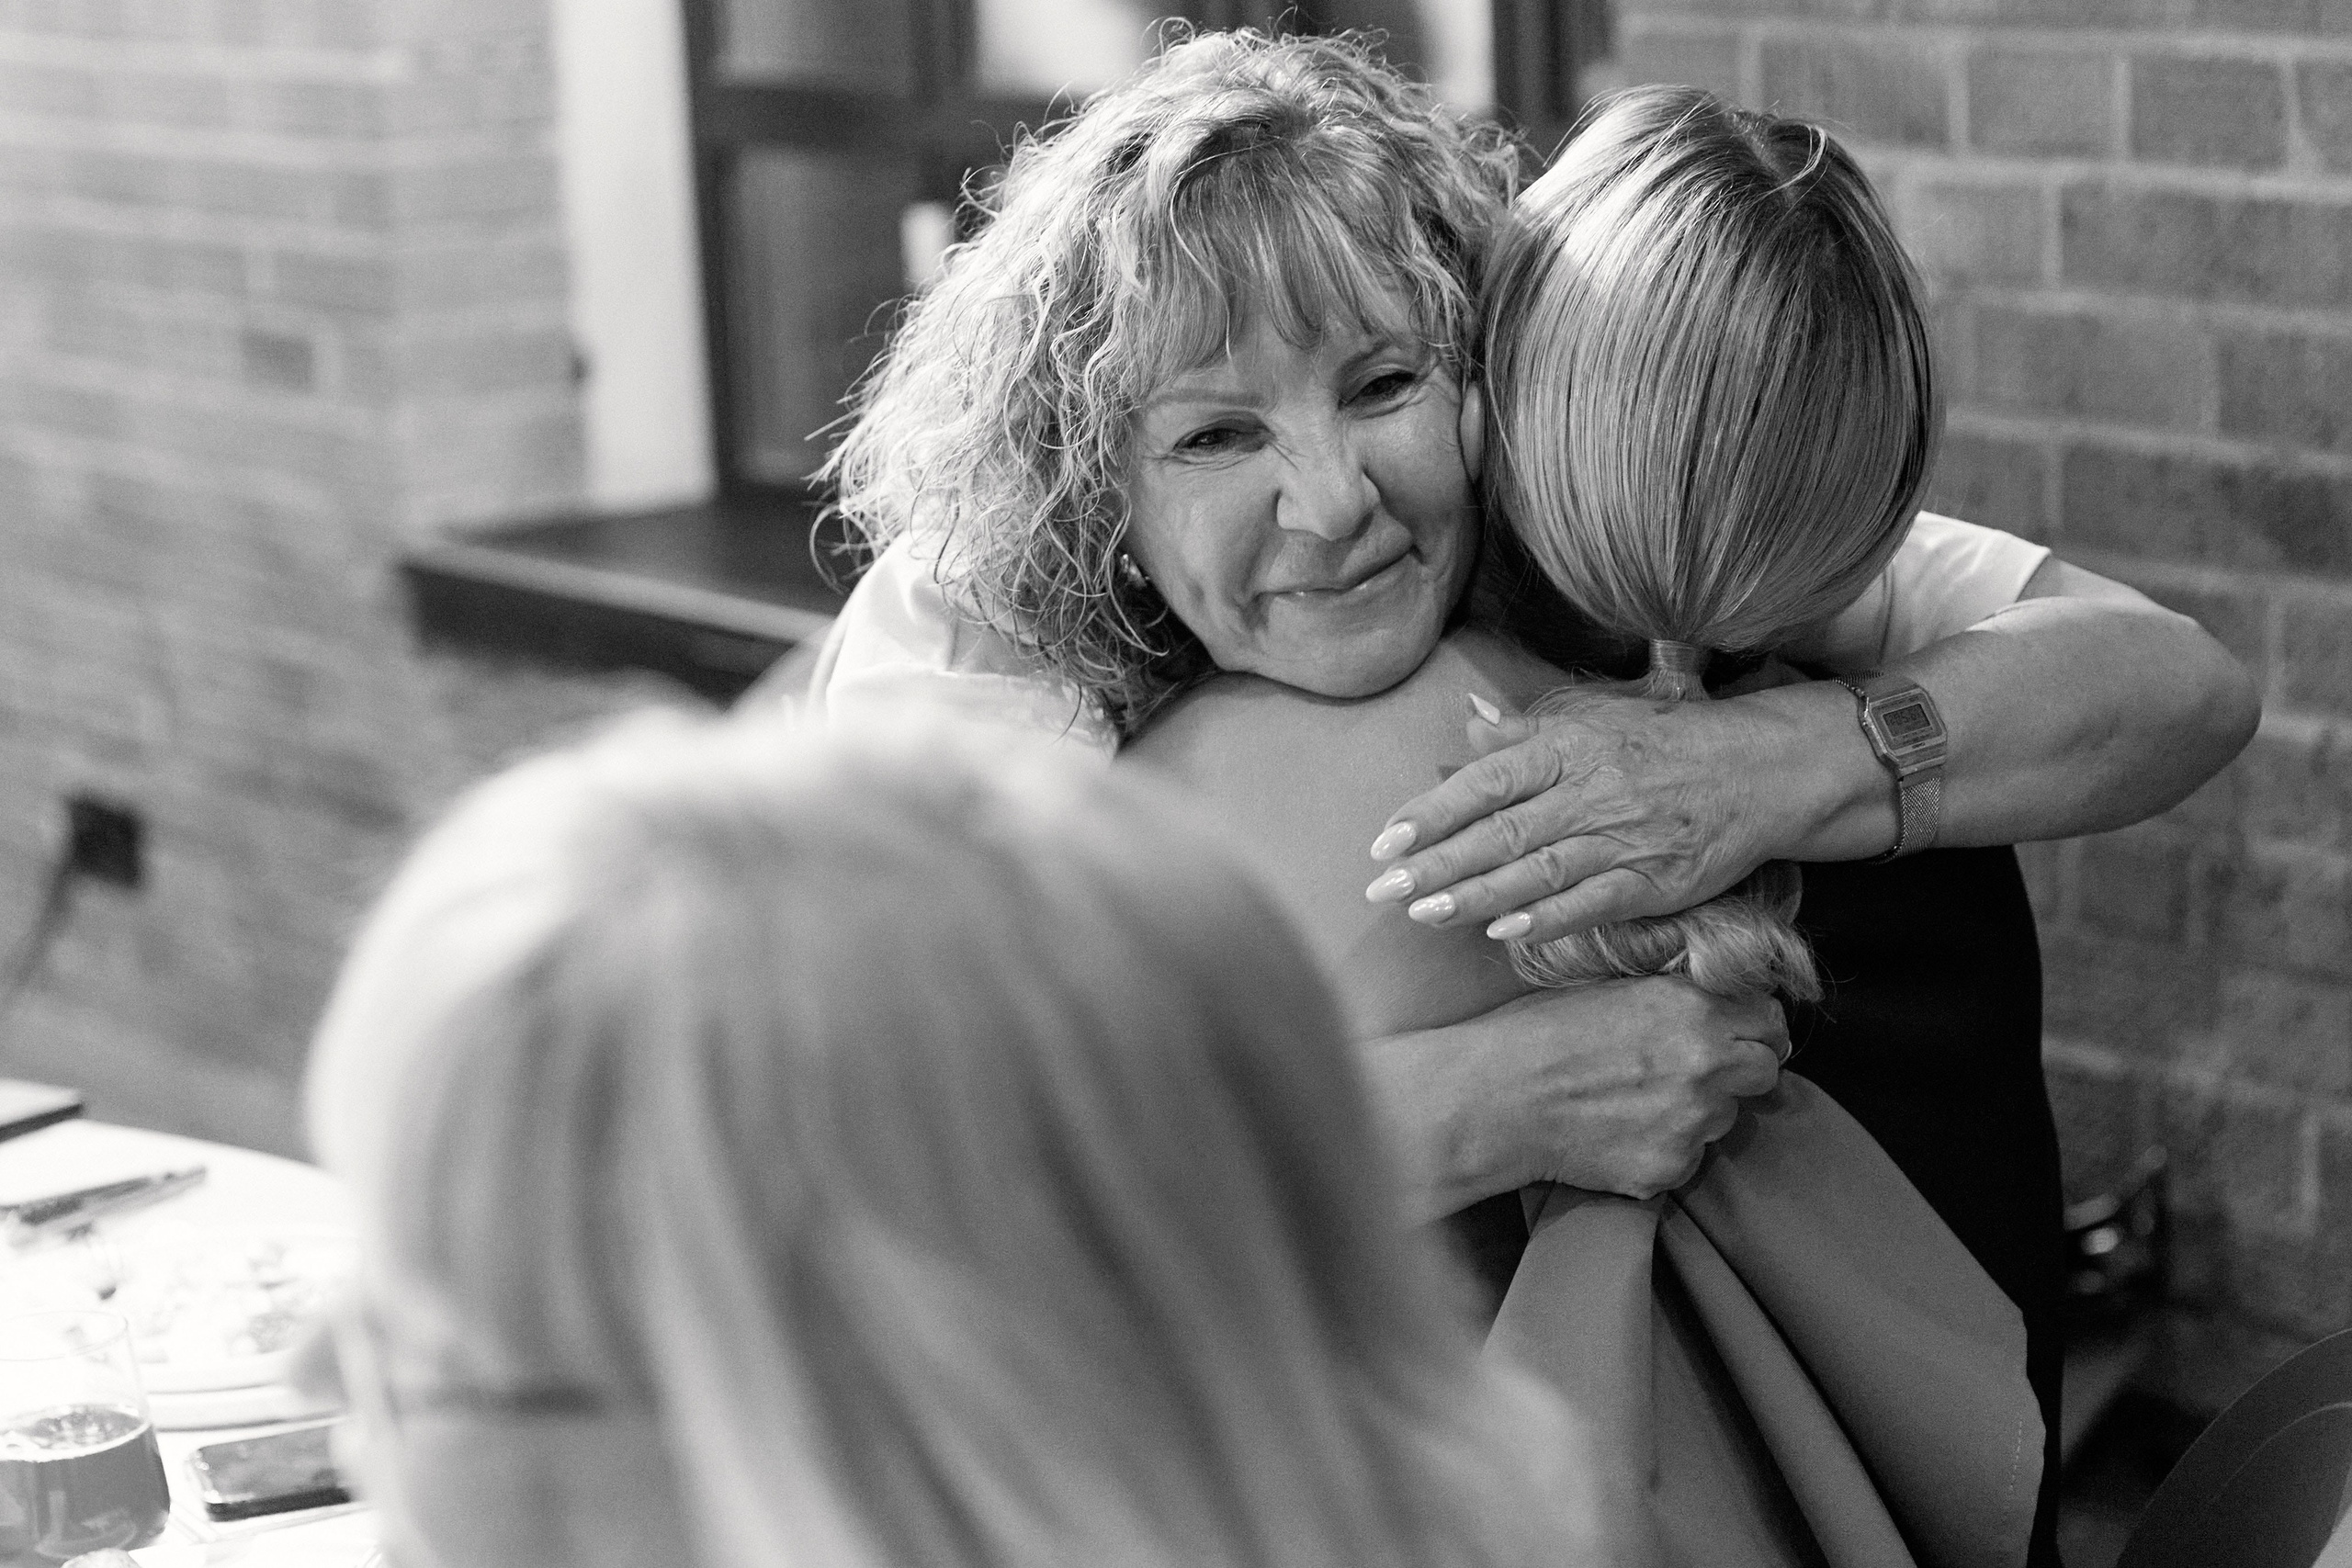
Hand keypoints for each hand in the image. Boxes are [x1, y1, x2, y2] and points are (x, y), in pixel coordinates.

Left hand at [1364, 687, 1823, 945]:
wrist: (1763, 771)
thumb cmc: (1668, 744)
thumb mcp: (1596, 720)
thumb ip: (1525, 732)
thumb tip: (1465, 716)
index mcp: (1570, 748)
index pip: (1488, 781)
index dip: (1433, 811)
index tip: (1385, 839)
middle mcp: (1592, 792)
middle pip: (1501, 832)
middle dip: (1437, 864)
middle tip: (1381, 889)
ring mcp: (1624, 839)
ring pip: (1537, 872)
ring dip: (1476, 896)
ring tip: (1424, 913)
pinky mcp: (1655, 881)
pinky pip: (1591, 903)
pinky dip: (1545, 918)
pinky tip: (1501, 932)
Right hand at [1365, 978, 1788, 1210]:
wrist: (1490, 1099)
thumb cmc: (1535, 1033)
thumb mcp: (1611, 986)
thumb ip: (1675, 993)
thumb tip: (1718, 996)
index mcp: (1692, 1007)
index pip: (1771, 1017)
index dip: (1754, 1026)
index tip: (1737, 1034)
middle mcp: (1705, 1063)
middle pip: (1767, 1070)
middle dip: (1740, 1069)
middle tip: (1695, 1071)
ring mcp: (1691, 1122)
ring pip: (1727, 1118)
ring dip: (1700, 1110)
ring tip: (1638, 1101)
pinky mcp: (1669, 1168)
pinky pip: (1689, 1158)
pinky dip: (1664, 1148)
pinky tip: (1619, 1132)